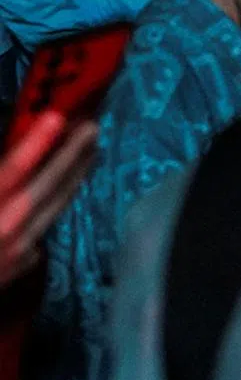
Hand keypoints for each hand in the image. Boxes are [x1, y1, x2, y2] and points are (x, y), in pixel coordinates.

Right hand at [0, 113, 96, 287]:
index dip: (35, 144)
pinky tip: (71, 185)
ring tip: (92, 149)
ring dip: (75, 176)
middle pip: (45, 186)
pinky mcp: (24, 262)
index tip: (58, 117)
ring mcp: (17, 250)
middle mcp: (4, 229)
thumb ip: (0, 181)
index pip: (12, 171)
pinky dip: (60, 203)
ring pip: (54, 206)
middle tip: (93, 126)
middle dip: (71, 155)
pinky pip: (46, 225)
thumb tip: (14, 166)